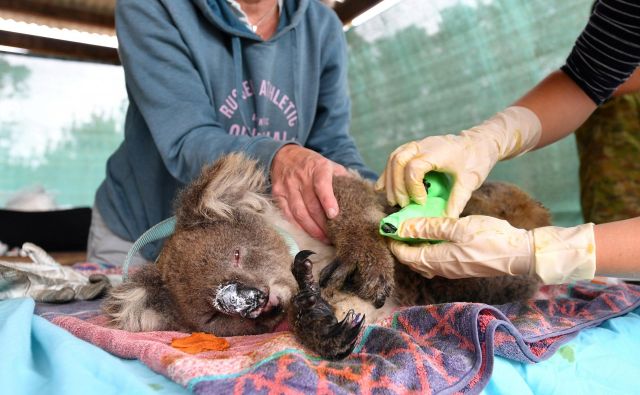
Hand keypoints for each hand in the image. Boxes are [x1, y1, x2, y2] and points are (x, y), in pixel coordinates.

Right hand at [271, 145, 348, 242]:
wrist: (284, 155)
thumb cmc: (312, 163)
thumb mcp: (328, 163)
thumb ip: (342, 177)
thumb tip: (357, 193)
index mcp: (318, 168)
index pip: (322, 185)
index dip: (327, 200)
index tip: (334, 214)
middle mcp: (301, 177)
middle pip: (311, 204)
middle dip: (323, 223)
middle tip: (333, 236)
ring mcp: (288, 186)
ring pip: (299, 212)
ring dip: (311, 228)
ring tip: (322, 238)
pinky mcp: (278, 194)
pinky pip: (287, 214)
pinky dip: (297, 226)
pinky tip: (306, 233)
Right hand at [375, 107, 541, 216]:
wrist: (479, 142)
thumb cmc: (476, 160)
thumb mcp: (469, 181)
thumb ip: (457, 201)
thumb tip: (446, 220)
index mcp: (437, 151)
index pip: (414, 168)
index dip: (413, 188)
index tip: (422, 202)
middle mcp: (423, 145)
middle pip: (398, 161)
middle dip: (397, 186)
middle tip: (403, 204)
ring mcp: (417, 145)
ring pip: (393, 158)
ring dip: (390, 180)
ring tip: (393, 201)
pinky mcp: (414, 148)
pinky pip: (395, 158)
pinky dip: (388, 173)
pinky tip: (382, 187)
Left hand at [389, 216, 595, 284]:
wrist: (519, 254)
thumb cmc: (490, 238)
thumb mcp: (458, 227)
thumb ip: (429, 226)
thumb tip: (403, 226)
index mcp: (438, 259)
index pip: (406, 254)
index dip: (394, 241)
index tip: (387, 227)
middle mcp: (442, 269)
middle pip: (412, 259)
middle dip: (401, 244)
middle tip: (396, 226)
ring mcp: (452, 269)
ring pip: (424, 260)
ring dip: (414, 247)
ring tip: (411, 228)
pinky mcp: (461, 266)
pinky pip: (435, 260)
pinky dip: (427, 248)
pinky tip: (432, 235)